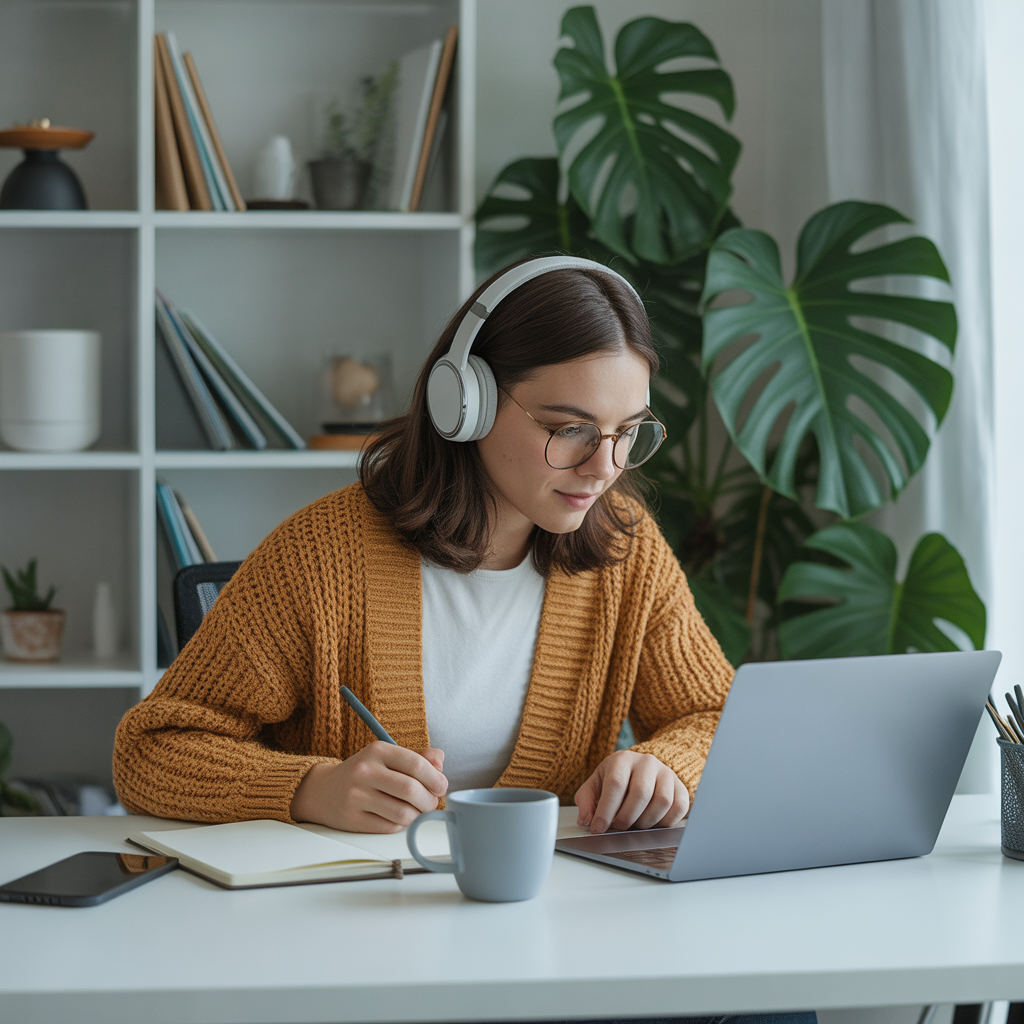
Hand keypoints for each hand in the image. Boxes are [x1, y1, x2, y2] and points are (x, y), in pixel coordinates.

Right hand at [290, 743, 447, 832]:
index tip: (441, 786)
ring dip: (418, 816)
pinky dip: (401, 825)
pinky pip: (389, 827)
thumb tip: (440, 761)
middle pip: (411, 791)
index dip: (436, 778)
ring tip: (417, 811)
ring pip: (403, 813)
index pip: (416, 764)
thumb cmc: (364, 773)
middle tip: (431, 802)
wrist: (323, 790)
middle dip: (430, 800)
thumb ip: (417, 757)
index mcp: (377, 751)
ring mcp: (356, 796)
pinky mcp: (352, 819)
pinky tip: (398, 818)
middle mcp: (365, 771)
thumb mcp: (387, 757)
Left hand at [574, 750, 688, 833]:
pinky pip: (679, 808)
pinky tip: (651, 822)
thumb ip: (586, 800)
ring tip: (634, 824)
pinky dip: (664, 822)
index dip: (606, 811)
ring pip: (662, 802)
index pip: (615, 784)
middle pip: (641, 793)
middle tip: (617, 827)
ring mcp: (666, 773)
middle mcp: (647, 762)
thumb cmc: (616, 779)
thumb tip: (585, 819)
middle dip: (626, 818)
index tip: (598, 829)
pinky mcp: (681, 787)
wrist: (642, 769)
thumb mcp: (596, 784)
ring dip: (645, 821)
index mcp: (623, 759)